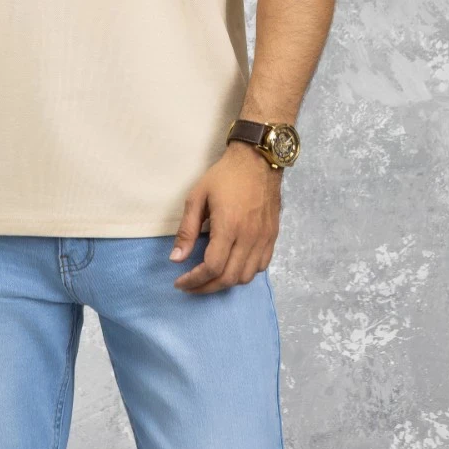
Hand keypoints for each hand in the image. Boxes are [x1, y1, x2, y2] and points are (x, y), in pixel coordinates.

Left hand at [170, 142, 281, 293]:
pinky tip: (231, 266)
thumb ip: (187, 230)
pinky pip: (260, 266)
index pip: (212, 267)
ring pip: (245, 277)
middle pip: (228, 278)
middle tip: (191, 286)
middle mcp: (249, 237)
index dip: (194, 280)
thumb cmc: (224, 176)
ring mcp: (264, 238)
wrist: (258, 161)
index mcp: (229, 226)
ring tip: (209, 277)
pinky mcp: (272, 236)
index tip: (180, 282)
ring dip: (225, 283)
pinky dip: (244, 273)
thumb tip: (176, 259)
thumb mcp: (197, 196)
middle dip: (206, 287)